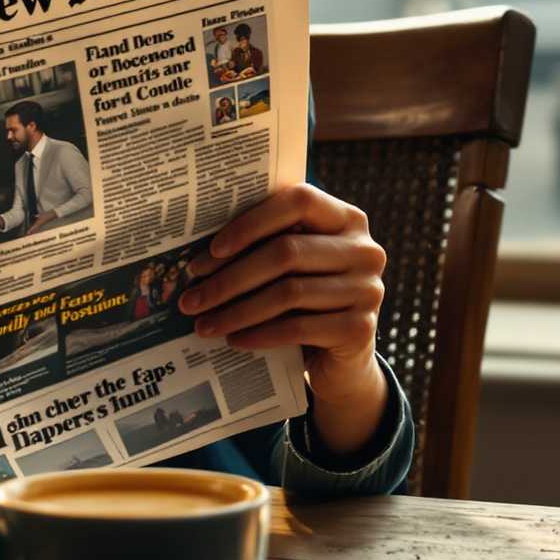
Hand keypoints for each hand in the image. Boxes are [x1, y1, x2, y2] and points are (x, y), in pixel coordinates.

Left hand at [178, 184, 387, 456]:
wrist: (342, 358)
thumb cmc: (305, 301)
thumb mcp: (292, 267)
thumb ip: (264, 246)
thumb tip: (198, 257)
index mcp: (346, 219)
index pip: (299, 201)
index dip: (251, 222)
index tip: (211, 250)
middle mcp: (365, 250)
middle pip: (286, 252)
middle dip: (230, 277)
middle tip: (191, 298)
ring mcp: (368, 289)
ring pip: (288, 293)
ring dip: (236, 311)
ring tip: (202, 324)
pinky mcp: (361, 329)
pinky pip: (298, 328)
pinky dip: (259, 334)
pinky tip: (233, 340)